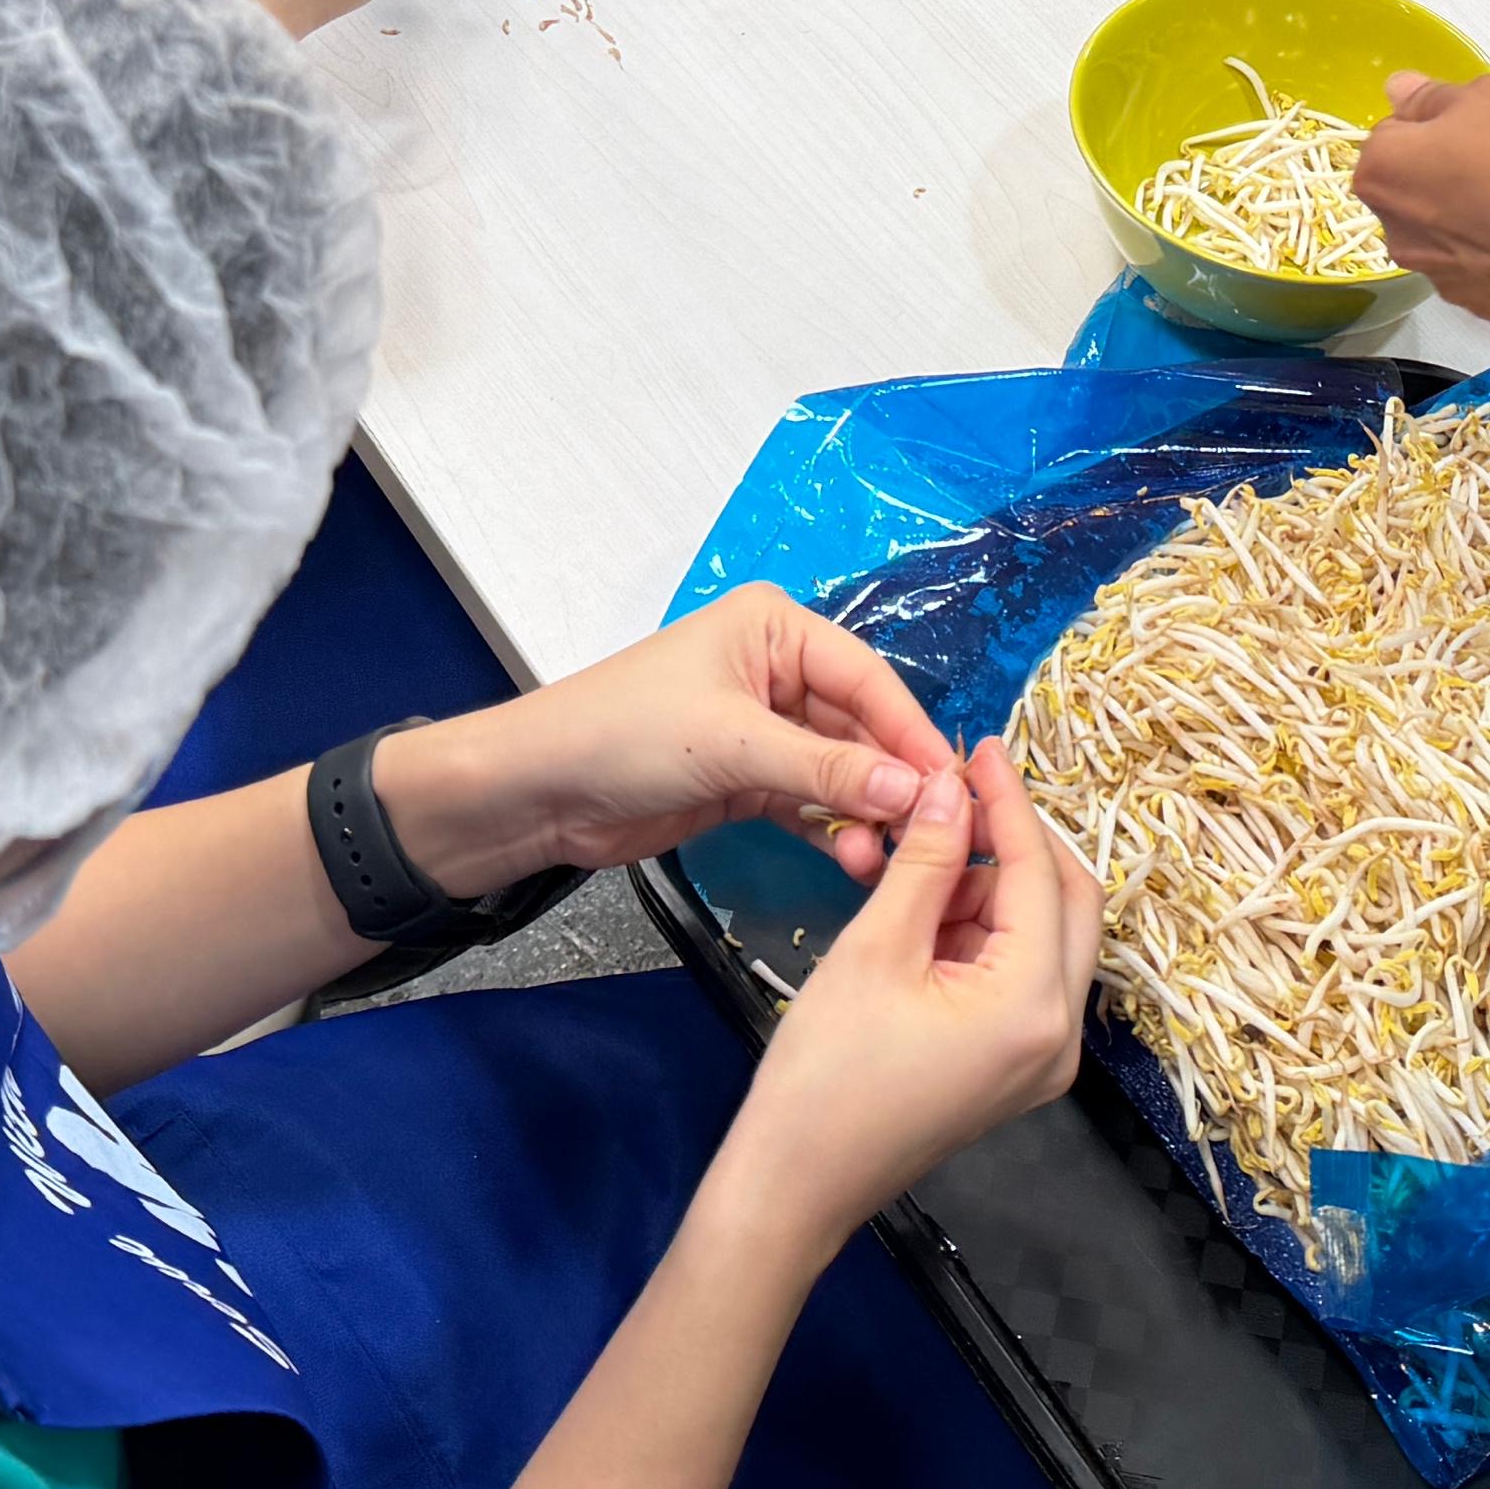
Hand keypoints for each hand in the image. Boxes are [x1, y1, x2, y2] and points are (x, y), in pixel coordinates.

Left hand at [387, 589, 951, 898]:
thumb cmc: (624, 735)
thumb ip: (825, 768)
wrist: (537, 790)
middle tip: (931, 834)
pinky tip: (856, 860)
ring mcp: (762, 727)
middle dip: (891, 780)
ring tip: (885, 858)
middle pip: (860, 726)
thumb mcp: (731, 744)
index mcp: (776, 628)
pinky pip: (808, 801)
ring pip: (838, 769)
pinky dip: (831, 829)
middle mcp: (777, 669)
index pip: (867, 677)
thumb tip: (914, 790)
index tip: (952, 786)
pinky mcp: (745, 779)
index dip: (910, 732)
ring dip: (862, 813)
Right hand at [707, 737, 1097, 1264]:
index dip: (1009, 802)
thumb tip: (950, 785)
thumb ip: (926, 859)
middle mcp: (1060, 1035)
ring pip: (1042, 936)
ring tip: (920, 852)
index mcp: (1036, 1006)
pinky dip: (981, 930)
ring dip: (992, 885)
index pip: (1040, 874)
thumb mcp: (876, 948)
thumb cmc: (825, 1075)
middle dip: (1015, 841)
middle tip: (958, 792)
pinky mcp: (1014, 1066)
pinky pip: (1018, 974)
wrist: (795, 1183)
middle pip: (1066, 903)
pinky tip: (925, 902)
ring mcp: (1042, 1057)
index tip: (981, 747)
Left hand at [1350, 70, 1489, 325]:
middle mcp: (1396, 231)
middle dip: (1449, 172)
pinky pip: (1485, 268)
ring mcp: (1438, 276)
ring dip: (1474, 216)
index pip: (1393, 133)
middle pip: (1416, 187)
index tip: (1475, 125)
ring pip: (1449, 231)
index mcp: (1383, 172)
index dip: (1437, 123)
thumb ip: (1434, 97)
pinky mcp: (1481, 308)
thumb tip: (1399, 91)